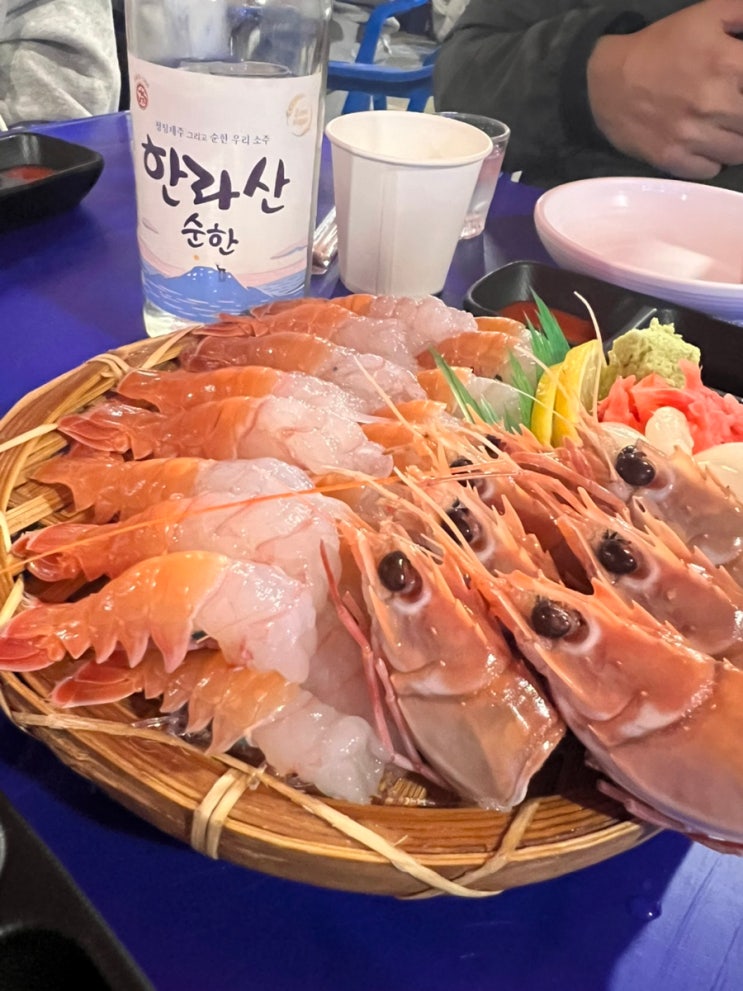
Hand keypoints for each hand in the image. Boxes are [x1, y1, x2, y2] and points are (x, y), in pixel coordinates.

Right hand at [587, 0, 742, 177]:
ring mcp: (692, 135)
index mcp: (728, 64)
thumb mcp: (706, 15)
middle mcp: (714, 104)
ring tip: (723, 129)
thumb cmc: (659, 47)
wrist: (606, 82)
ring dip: (734, 141)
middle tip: (733, 112)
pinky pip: (710, 170)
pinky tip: (703, 146)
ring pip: (737, 152)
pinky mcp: (672, 158)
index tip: (740, 93)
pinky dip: (711, 161)